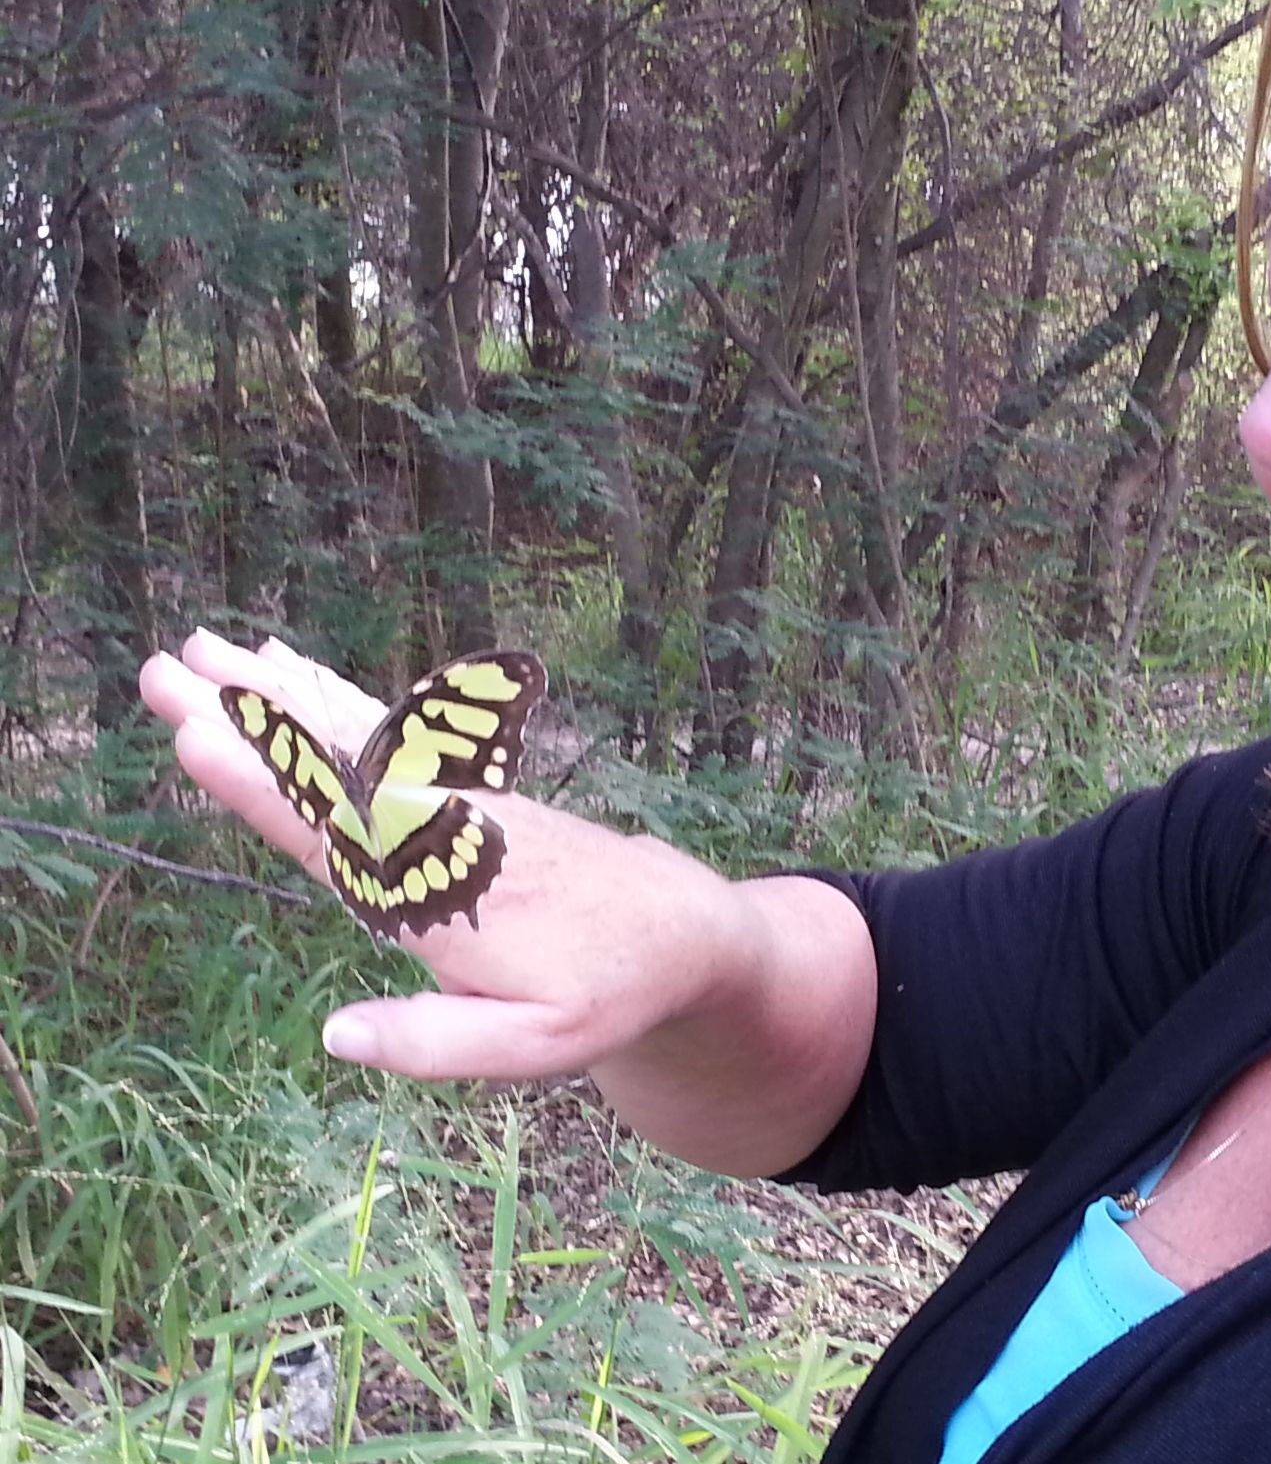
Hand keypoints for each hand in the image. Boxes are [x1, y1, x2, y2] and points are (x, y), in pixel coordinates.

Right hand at [140, 631, 766, 1083]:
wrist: (684, 930)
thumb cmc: (607, 994)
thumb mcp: (535, 1046)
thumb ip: (438, 1044)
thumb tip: (334, 1034)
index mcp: (442, 899)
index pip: (339, 837)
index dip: (267, 787)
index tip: (201, 736)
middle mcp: (440, 835)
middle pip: (333, 769)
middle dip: (250, 718)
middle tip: (166, 667)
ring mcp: (451, 805)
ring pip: (355, 738)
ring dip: (279, 692)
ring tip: (205, 644)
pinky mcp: (462, 794)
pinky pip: (386, 736)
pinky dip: (333, 698)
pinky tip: (288, 668)